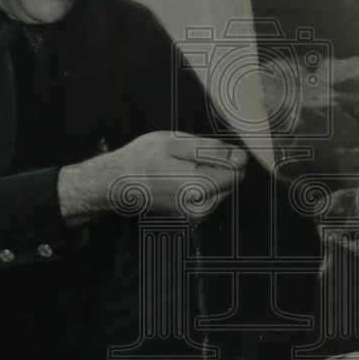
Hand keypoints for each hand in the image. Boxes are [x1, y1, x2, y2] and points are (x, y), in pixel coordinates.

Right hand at [58, 131, 246, 225]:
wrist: (118, 184)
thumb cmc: (143, 159)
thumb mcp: (175, 143)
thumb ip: (210, 149)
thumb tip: (240, 156)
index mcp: (199, 188)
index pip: (237, 170)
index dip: (229, 154)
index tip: (208, 147)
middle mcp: (203, 207)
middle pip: (232, 181)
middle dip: (218, 164)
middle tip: (190, 155)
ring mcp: (198, 215)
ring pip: (223, 188)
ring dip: (210, 174)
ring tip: (183, 166)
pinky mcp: (193, 217)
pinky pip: (211, 195)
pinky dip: (203, 183)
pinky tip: (182, 177)